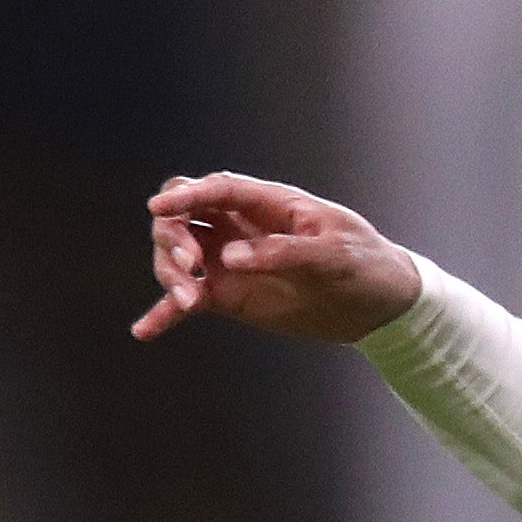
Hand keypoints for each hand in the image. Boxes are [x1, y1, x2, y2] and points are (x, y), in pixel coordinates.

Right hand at [131, 171, 420, 345]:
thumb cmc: (363, 264)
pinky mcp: (228, 295)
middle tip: (192, 264)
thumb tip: (230, 258)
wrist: (377, 305)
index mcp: (265, 203)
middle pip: (181, 216)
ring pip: (177, 256)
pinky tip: (144, 331)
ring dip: (170, 273)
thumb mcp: (333, 254)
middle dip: (172, 235)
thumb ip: (283, 252)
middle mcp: (238, 227)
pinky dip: (164, 313)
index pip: (214, 190)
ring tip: (188, 300)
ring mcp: (229, 261)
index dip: (184, 196)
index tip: (158, 208)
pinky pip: (187, 300)